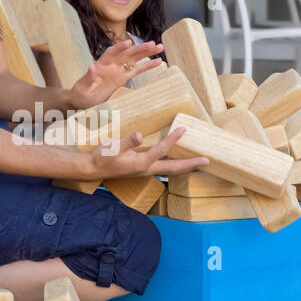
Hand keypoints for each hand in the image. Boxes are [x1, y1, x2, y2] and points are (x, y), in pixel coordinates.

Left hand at [68, 41, 164, 108]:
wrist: (82, 100)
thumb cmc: (80, 93)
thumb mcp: (83, 86)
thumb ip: (89, 77)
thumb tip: (92, 65)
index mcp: (101, 64)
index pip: (111, 53)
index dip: (120, 47)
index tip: (129, 42)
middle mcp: (111, 64)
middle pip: (127, 53)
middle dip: (139, 48)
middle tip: (152, 44)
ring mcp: (118, 70)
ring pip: (134, 59)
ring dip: (146, 53)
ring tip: (159, 47)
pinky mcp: (123, 77)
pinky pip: (137, 70)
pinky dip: (147, 66)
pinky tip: (158, 61)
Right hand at [89, 128, 208, 179]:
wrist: (93, 169)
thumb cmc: (102, 157)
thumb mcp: (112, 148)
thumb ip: (127, 142)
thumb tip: (139, 135)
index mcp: (141, 163)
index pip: (161, 150)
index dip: (173, 139)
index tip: (183, 129)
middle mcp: (147, 169)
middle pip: (174, 168)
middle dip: (191, 164)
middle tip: (207, 161)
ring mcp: (146, 171)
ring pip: (170, 170)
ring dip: (186, 167)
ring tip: (199, 163)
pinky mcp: (143, 169)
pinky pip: (164, 168)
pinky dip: (175, 165)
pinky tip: (179, 160)